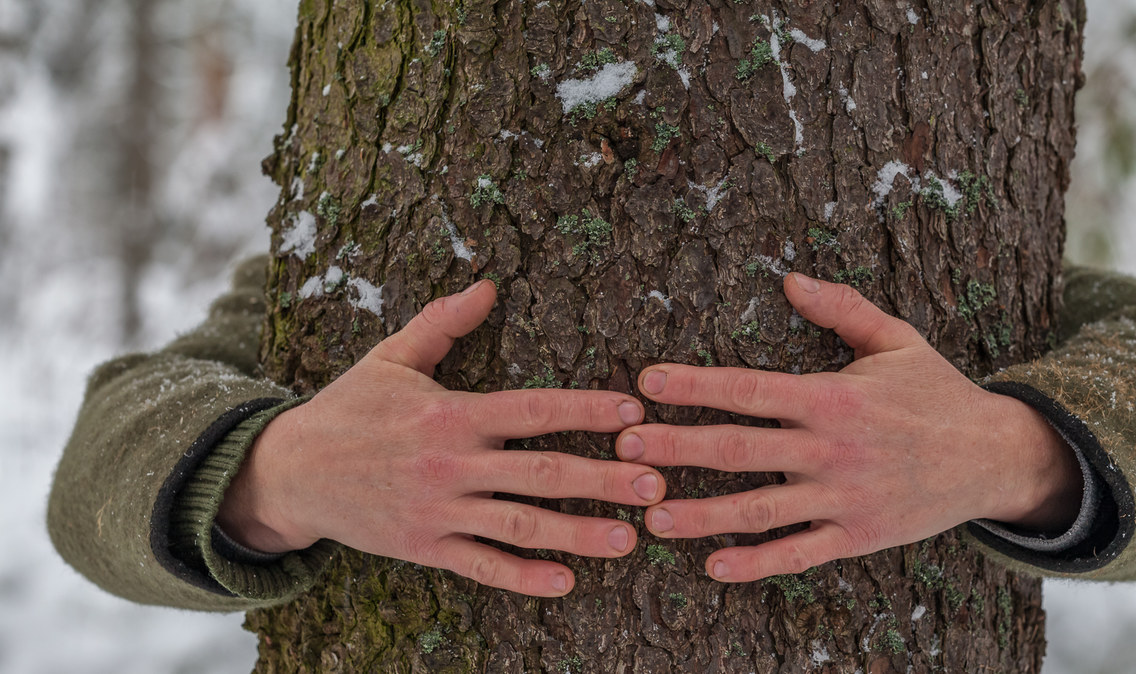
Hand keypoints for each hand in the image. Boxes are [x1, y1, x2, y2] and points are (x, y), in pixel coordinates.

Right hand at [217, 279, 665, 596]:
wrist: (287, 471)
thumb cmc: (348, 409)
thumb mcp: (391, 357)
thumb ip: (443, 323)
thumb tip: (488, 283)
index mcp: (450, 413)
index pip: (532, 409)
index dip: (586, 410)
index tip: (633, 411)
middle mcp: (450, 464)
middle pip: (540, 472)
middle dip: (603, 478)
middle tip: (656, 483)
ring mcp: (438, 511)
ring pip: (520, 526)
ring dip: (579, 533)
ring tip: (630, 538)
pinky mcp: (425, 547)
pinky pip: (481, 567)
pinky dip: (523, 577)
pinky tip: (567, 581)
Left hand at [615, 272, 1081, 582]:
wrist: (995, 456)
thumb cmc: (936, 393)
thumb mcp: (896, 339)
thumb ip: (841, 309)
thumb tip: (788, 278)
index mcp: (833, 396)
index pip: (749, 388)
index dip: (694, 386)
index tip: (646, 383)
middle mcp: (832, 447)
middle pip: (739, 448)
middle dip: (677, 447)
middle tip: (622, 450)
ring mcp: (843, 496)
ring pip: (759, 508)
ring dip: (701, 513)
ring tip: (650, 515)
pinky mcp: (856, 535)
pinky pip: (799, 553)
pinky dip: (756, 563)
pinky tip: (713, 566)